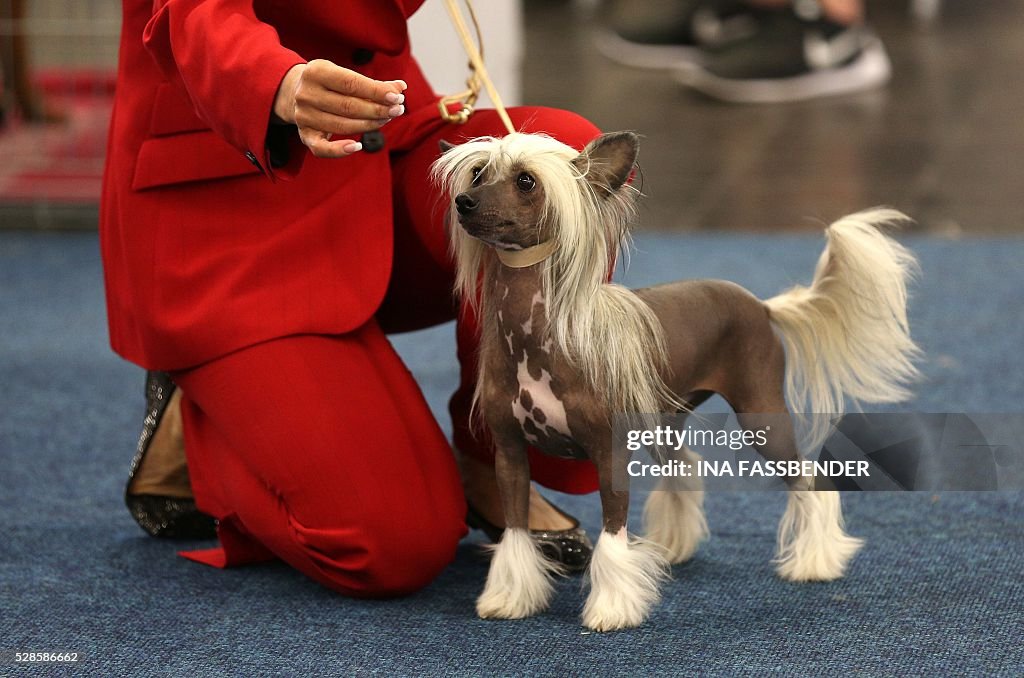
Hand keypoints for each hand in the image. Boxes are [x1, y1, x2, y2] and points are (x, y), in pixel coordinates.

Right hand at [273, 59, 407, 157]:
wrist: (296, 92)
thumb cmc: (330, 83)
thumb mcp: (346, 75)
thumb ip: (373, 84)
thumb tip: (401, 87)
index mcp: (316, 72)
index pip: (351, 83)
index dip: (376, 91)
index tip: (397, 97)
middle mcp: (306, 94)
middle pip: (348, 106)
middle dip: (377, 109)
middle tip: (398, 110)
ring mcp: (303, 116)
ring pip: (342, 126)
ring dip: (369, 125)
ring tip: (386, 120)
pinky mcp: (304, 135)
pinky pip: (322, 149)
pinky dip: (340, 150)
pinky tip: (357, 147)